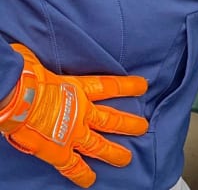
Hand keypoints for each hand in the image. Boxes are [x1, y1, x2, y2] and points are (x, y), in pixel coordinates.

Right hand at [0, 44, 148, 187]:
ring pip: (98, 146)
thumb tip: (27, 55)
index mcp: (77, 89)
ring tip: (126, 159)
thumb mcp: (38, 62)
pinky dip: (82, 174)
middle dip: (128, 124)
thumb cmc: (26, 77)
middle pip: (111, 119)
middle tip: (144, 127)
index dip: (128, 87)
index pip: (110, 86)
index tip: (144, 86)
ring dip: (113, 153)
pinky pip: (73, 166)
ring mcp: (72, 134)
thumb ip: (40, 62)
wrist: (17, 100)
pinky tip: (91, 181)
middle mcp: (81, 112)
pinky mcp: (58, 152)